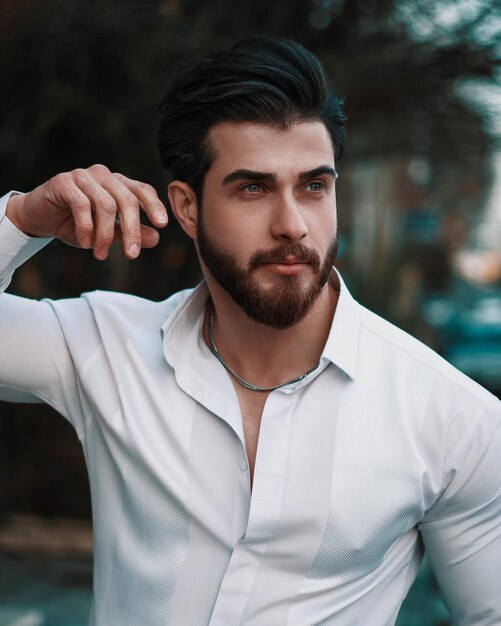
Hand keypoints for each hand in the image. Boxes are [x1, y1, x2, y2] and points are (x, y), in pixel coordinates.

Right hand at [6, 164, 167, 259]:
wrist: (39, 218)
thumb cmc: (75, 223)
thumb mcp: (106, 232)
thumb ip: (129, 233)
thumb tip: (156, 238)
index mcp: (118, 184)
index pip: (142, 190)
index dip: (154, 206)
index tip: (162, 225)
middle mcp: (103, 175)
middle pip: (127, 200)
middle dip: (132, 230)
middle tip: (132, 255)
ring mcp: (83, 176)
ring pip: (106, 204)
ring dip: (105, 234)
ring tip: (101, 255)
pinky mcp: (63, 182)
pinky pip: (81, 204)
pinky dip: (86, 227)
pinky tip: (86, 243)